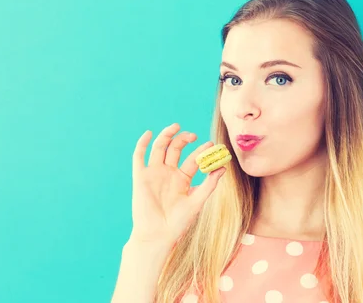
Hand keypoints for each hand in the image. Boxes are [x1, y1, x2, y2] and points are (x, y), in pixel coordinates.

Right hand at [129, 123, 225, 245]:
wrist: (158, 235)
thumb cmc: (178, 223)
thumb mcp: (197, 202)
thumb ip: (209, 185)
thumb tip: (223, 167)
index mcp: (182, 179)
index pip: (193, 159)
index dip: (202, 151)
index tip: (212, 146)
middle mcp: (168, 173)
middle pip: (176, 149)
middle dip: (184, 140)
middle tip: (195, 137)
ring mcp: (154, 174)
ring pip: (159, 148)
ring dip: (166, 135)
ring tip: (176, 127)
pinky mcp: (141, 177)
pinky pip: (139, 157)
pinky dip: (142, 144)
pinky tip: (149, 133)